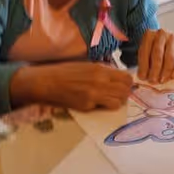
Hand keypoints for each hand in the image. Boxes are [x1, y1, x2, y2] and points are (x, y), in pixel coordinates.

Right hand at [11, 61, 132, 110]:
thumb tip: (115, 77)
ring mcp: (95, 94)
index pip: (127, 78)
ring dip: (116, 102)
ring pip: (119, 102)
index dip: (127, 83)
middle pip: (126, 91)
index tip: (123, 86)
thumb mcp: (86, 66)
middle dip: (124, 94)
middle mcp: (100, 81)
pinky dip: (102, 107)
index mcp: (100, 69)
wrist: (47, 82)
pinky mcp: (88, 105)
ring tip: (107, 100)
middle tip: (117, 95)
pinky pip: (104, 108)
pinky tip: (94, 103)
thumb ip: (102, 71)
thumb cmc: (64, 72)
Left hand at [137, 29, 173, 82]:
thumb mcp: (144, 50)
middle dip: (155, 70)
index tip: (143, 77)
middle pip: (158, 55)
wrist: (165, 38)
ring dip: (166, 72)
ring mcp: (173, 39)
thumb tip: (143, 76)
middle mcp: (161, 34)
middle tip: (153, 81)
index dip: (143, 67)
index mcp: (149, 35)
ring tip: (162, 80)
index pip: (145, 52)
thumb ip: (143, 61)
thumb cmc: (152, 47)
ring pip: (170, 58)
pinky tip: (172, 77)